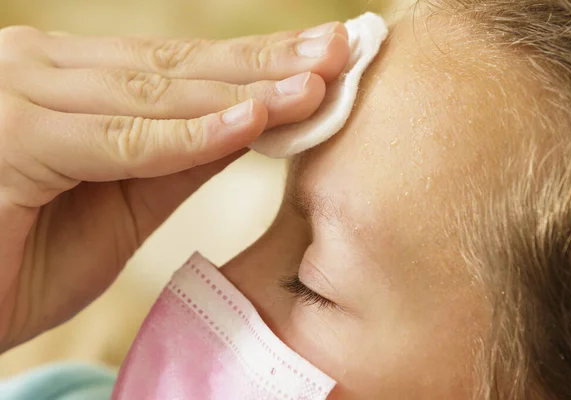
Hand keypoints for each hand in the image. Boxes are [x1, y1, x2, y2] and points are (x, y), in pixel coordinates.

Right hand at [0, 22, 349, 350]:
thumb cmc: (23, 252)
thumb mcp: (120, 201)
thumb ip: (176, 157)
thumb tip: (249, 123)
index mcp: (72, 80)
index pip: (183, 66)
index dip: (258, 61)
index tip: (325, 57)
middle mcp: (46, 69)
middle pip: (180, 66)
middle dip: (267, 60)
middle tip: (341, 47)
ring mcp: (26, 94)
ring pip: (160, 93)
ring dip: (245, 90)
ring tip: (317, 82)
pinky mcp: (15, 138)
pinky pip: (123, 140)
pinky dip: (189, 135)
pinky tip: (251, 121)